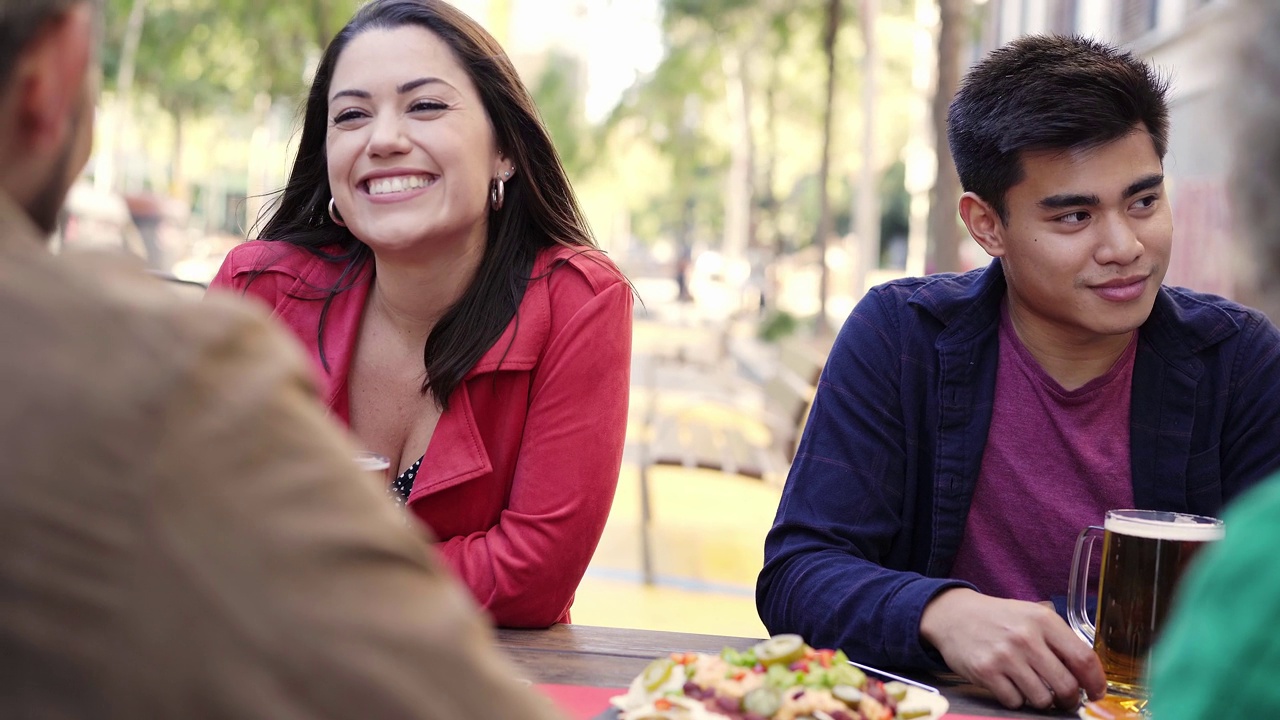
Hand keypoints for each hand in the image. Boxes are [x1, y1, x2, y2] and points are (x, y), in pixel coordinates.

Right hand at [919, 588, 1105, 709]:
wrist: (954, 615)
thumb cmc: (999, 618)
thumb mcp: (1031, 616)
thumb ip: (1058, 640)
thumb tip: (1087, 674)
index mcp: (1043, 620)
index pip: (1083, 658)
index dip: (1096, 682)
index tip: (1096, 692)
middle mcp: (1025, 637)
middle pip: (1066, 685)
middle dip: (1070, 699)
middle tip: (1066, 699)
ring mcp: (1004, 656)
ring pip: (1042, 698)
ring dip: (1043, 701)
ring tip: (1035, 689)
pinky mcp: (985, 671)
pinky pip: (1015, 701)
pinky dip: (1017, 699)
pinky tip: (1011, 685)